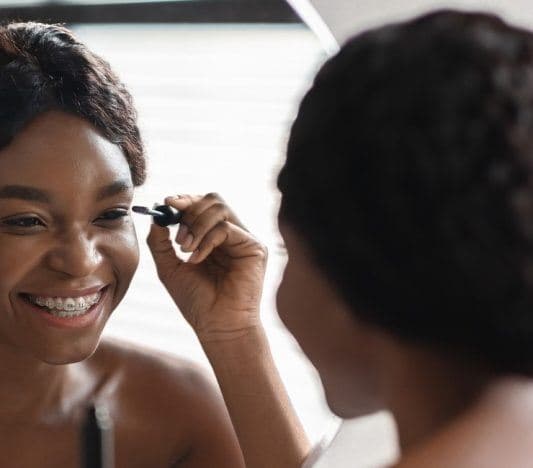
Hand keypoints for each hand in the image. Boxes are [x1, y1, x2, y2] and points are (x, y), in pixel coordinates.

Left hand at [146, 193, 266, 342]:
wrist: (216, 326)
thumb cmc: (196, 301)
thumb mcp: (169, 267)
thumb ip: (160, 242)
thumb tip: (156, 215)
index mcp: (214, 237)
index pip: (202, 205)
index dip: (185, 200)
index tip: (166, 203)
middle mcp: (231, 235)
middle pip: (213, 200)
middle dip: (190, 210)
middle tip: (176, 234)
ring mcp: (244, 240)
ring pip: (220, 209)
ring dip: (196, 225)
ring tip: (185, 249)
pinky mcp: (255, 248)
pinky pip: (226, 228)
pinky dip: (206, 240)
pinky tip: (197, 259)